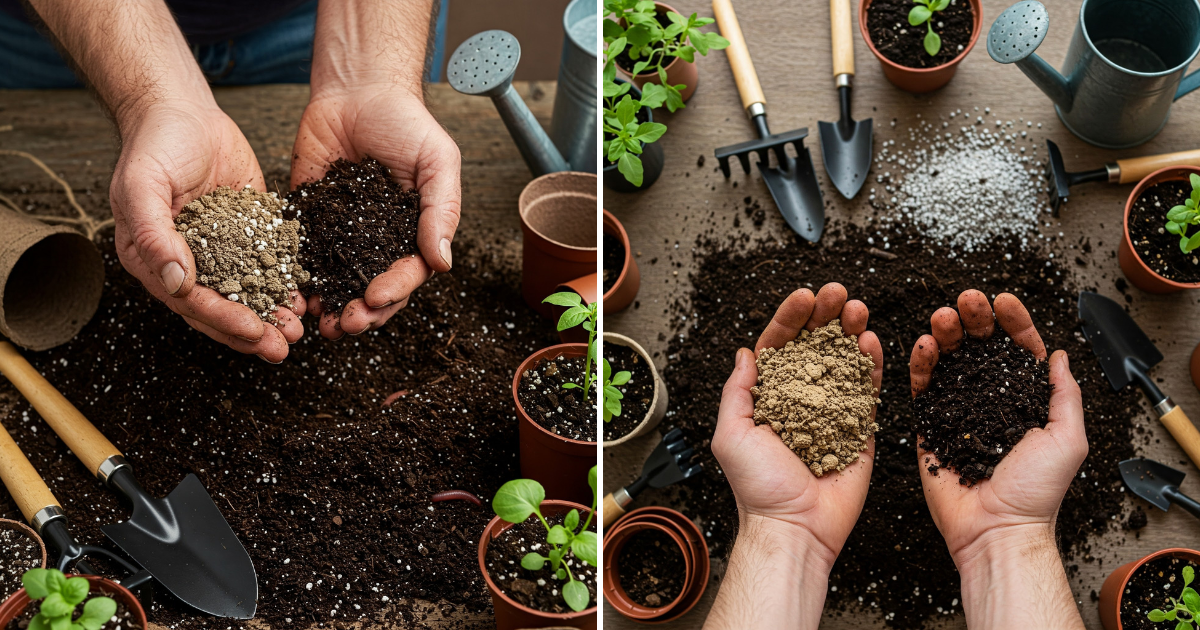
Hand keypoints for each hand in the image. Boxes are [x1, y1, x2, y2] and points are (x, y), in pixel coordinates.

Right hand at [110, 101, 304, 362]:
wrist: (183, 110)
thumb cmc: (153, 144)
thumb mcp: (142, 185)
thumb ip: (154, 234)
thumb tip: (177, 280)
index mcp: (154, 258)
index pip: (191, 302)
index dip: (224, 320)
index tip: (254, 333)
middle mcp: (187, 260)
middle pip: (221, 306)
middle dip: (253, 330)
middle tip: (283, 348)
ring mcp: (220, 248)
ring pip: (248, 290)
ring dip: (273, 312)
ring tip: (299, 330)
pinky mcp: (248, 230)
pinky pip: (268, 262)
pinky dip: (286, 282)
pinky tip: (306, 295)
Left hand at [290, 85, 460, 338]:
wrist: (358, 90)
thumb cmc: (406, 123)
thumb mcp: (437, 162)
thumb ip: (440, 210)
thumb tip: (443, 262)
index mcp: (413, 233)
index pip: (408, 274)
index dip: (393, 291)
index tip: (374, 297)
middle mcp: (379, 241)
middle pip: (372, 289)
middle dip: (361, 313)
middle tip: (345, 325)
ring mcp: (343, 234)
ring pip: (338, 282)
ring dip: (330, 306)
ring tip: (320, 323)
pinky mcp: (309, 220)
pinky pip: (304, 254)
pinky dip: (300, 278)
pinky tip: (294, 292)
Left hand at [705, 283, 881, 629]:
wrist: (794, 526)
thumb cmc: (757, 487)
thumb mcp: (731, 433)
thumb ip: (738, 392)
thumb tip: (746, 353)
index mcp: (770, 397)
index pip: (781, 346)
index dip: (792, 319)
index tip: (804, 296)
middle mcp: (802, 399)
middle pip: (816, 346)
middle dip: (827, 316)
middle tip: (838, 293)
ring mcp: (832, 411)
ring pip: (843, 361)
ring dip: (851, 331)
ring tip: (857, 309)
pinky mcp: (860, 428)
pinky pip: (869, 391)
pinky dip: (872, 364)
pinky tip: (873, 341)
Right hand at [909, 290, 1085, 628]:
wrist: (995, 528)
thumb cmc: (1035, 493)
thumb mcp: (1067, 438)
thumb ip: (1065, 395)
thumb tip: (1060, 356)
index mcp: (1022, 400)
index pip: (1017, 350)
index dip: (1012, 322)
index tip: (1004, 301)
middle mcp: (988, 400)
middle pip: (979, 347)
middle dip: (973, 319)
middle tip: (967, 300)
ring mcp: (957, 410)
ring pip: (948, 359)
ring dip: (945, 332)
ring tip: (943, 316)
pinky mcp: (928, 424)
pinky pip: (921, 387)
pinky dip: (920, 363)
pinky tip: (923, 345)